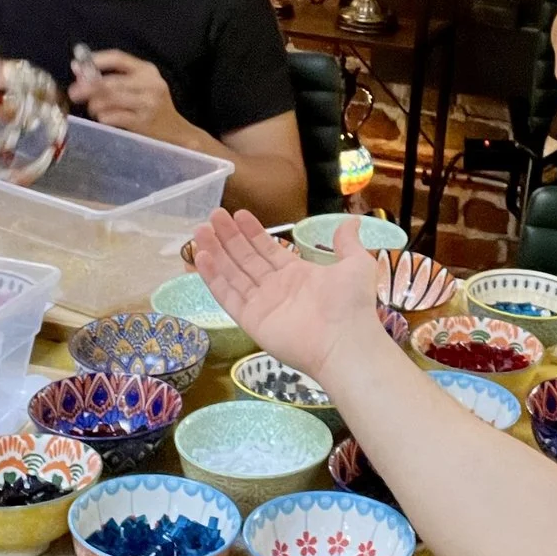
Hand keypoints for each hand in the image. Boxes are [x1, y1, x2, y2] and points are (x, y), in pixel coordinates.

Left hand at [70, 50, 191, 144]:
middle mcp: (150, 85)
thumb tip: (77, 68)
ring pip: (110, 100)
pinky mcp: (143, 123)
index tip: (78, 66)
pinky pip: (113, 117)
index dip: (96, 60)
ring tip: (93, 108)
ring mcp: (147, 104)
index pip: (118, 58)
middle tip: (74, 93)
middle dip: (88, 87)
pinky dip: (102, 117)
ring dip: (94, 104)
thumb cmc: (152, 105)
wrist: (177, 132)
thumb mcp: (140, 85)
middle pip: (111, 81)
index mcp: (148, 70)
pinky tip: (103, 118)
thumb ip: (113, 76)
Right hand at [193, 209, 387, 378]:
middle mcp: (276, 288)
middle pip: (245, 258)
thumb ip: (347, 243)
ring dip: (216, 252)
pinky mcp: (250, 320)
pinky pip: (228, 295)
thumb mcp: (355, 264)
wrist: (345, 341)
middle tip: (213, 216)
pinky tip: (201, 257)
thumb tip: (352, 222)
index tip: (238, 214)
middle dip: (229, 237)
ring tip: (200, 230)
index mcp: (297, 275)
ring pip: (232, 274)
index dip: (252, 232)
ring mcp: (261, 304)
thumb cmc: (351, 303)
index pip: (268, 249)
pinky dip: (213, 277)